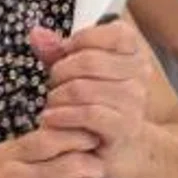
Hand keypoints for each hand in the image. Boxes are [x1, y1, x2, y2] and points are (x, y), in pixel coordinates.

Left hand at [29, 23, 146, 177]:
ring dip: (57, 97)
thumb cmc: (95, 102)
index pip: (114, 34)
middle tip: (54, 84)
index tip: (66, 53)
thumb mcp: (76, 72)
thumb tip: (37, 33)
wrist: (119, 144)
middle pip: (90, 61)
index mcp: (134, 53)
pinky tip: (51, 118)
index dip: (82, 40)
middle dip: (60, 72)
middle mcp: (141, 74)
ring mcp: (135, 102)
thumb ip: (57, 52)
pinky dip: (63, 115)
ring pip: (83, 89)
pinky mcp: (124, 127)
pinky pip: (88, 114)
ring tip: (53, 104)